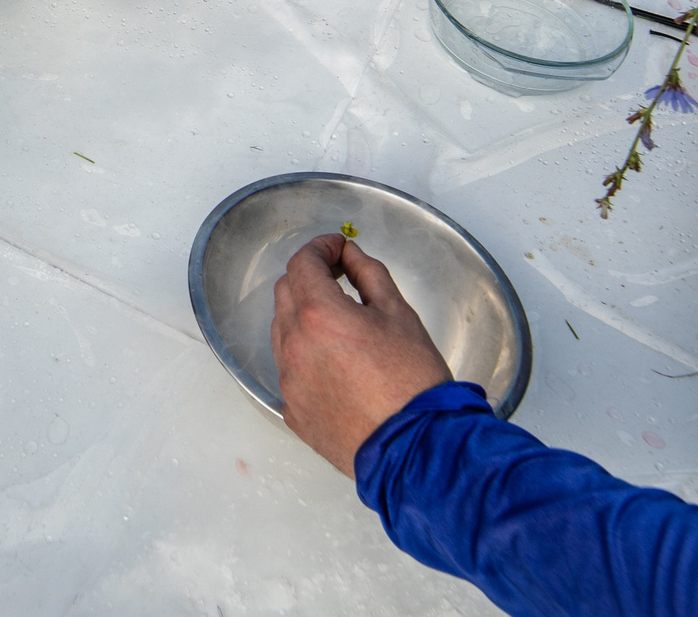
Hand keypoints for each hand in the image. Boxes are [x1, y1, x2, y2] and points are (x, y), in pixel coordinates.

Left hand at [272, 235, 450, 474]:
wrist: (414, 448)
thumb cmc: (412, 382)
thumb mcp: (399, 314)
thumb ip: (369, 275)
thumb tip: (350, 256)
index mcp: (318, 315)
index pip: (303, 263)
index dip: (321, 248)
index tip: (339, 249)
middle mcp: (293, 346)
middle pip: (286, 293)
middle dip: (310, 277)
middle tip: (340, 278)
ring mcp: (289, 381)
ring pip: (283, 332)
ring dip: (304, 316)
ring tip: (342, 324)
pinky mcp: (293, 411)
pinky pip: (291, 370)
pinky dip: (307, 355)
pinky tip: (338, 364)